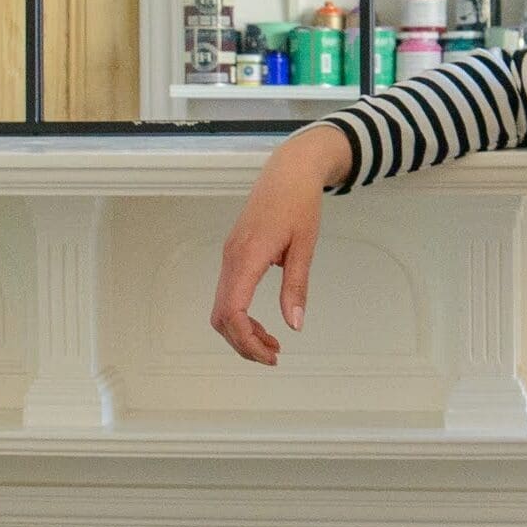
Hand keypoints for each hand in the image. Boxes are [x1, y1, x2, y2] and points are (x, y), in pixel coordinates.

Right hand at [210, 126, 351, 364]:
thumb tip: (295, 324)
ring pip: (222, 308)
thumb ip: (297, 286)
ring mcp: (229, 256)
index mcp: (247, 257)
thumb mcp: (304, 246)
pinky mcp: (234, 254)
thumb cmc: (298, 203)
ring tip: (271, 344)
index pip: (233, 311)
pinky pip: (228, 294)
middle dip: (243, 343)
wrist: (288, 171)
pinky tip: (262, 323)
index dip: (246, 340)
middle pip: (221, 317)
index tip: (270, 355)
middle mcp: (231, 259)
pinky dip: (241, 316)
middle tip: (273, 356)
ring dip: (242, 332)